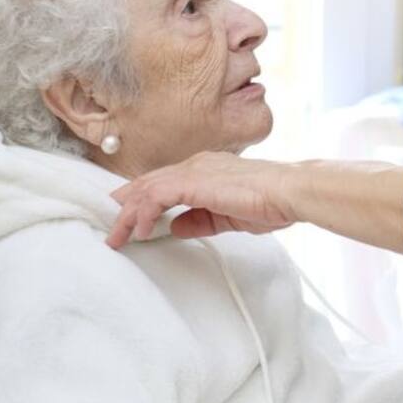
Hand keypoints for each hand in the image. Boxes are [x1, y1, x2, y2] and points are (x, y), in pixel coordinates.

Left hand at [106, 152, 295, 248]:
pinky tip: (140, 231)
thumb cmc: (270, 202)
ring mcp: (193, 171)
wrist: (288, 192)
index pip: (165, 180)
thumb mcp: (227, 217)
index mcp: (206, 169)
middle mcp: (196, 165)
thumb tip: (176, 226)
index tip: (127, 213)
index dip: (142, 197)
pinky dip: (143, 214)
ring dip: (129, 215)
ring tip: (119, 237)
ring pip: (147, 190)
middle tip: (114, 229)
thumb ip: (200, 220)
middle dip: (127, 207)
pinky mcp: (193, 182)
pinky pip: (156, 197)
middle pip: (149, 183)